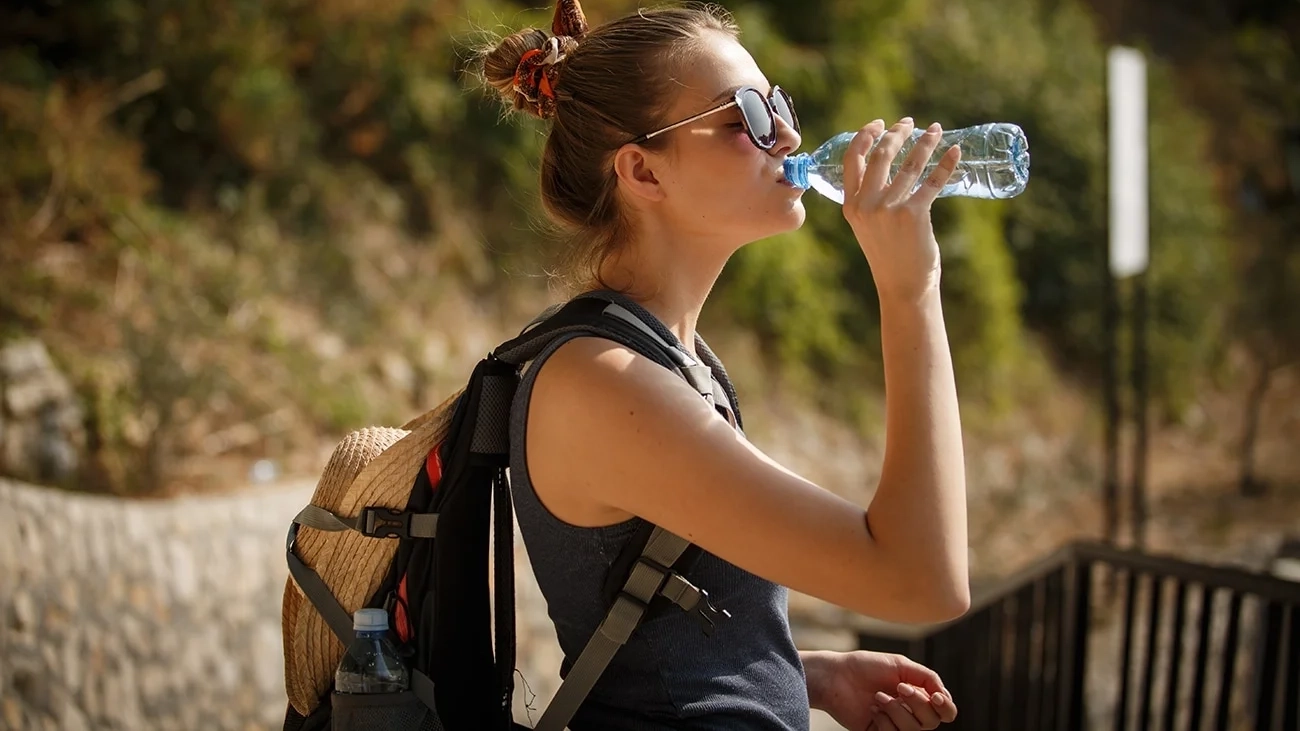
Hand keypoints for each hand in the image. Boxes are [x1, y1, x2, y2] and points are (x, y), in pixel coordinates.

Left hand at [805, 650, 956, 730]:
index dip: (945, 707)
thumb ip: (927, 678)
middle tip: (899, 688)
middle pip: (931, 722)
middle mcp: (910, 712)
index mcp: (918, 694)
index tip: (936, 697)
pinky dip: (884, 721)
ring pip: (913, 730)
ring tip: (878, 697)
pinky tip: (872, 708)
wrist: (837, 676)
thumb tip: (945, 695)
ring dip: (896, 711)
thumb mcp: (900, 665)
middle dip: (917, 704)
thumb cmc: (867, 666)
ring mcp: (895, 724)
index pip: (945, 711)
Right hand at [840, 117, 960, 302]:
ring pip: (909, 164)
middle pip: (882, 155)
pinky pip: (932, 181)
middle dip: (897, 132)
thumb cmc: (889, 255)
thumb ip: (870, 198)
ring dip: (925, 142)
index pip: (853, 159)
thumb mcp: (868, 226)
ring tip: (936, 130)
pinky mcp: (913, 215)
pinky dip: (946, 163)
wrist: (902, 285)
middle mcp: (867, 205)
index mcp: (851, 206)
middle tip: (911, 123)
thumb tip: (887, 164)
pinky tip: (955, 152)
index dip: (866, 136)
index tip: (880, 123)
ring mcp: (889, 210)